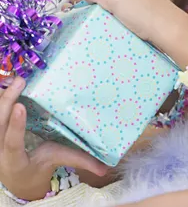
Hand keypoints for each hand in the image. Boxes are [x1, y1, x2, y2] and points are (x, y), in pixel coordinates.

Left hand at [0, 78, 108, 200]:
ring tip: (17, 80)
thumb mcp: (57, 163)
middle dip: (7, 101)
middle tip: (20, 82)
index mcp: (15, 161)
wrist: (17, 177)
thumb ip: (79, 162)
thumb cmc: (38, 169)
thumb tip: (105, 169)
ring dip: (3, 97)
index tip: (20, 106)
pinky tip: (10, 85)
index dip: (16, 126)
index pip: (13, 143)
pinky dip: (2, 99)